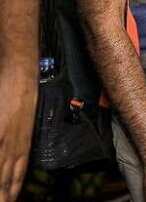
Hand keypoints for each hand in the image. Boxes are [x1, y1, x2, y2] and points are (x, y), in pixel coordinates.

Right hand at [0, 67, 36, 201]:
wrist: (22, 76)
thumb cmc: (22, 97)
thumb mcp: (23, 122)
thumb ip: (18, 141)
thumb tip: (12, 155)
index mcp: (23, 143)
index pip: (18, 172)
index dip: (13, 189)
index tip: (12, 200)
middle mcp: (14, 145)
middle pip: (6, 177)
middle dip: (5, 194)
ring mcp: (3, 139)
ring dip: (0, 188)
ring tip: (3, 201)